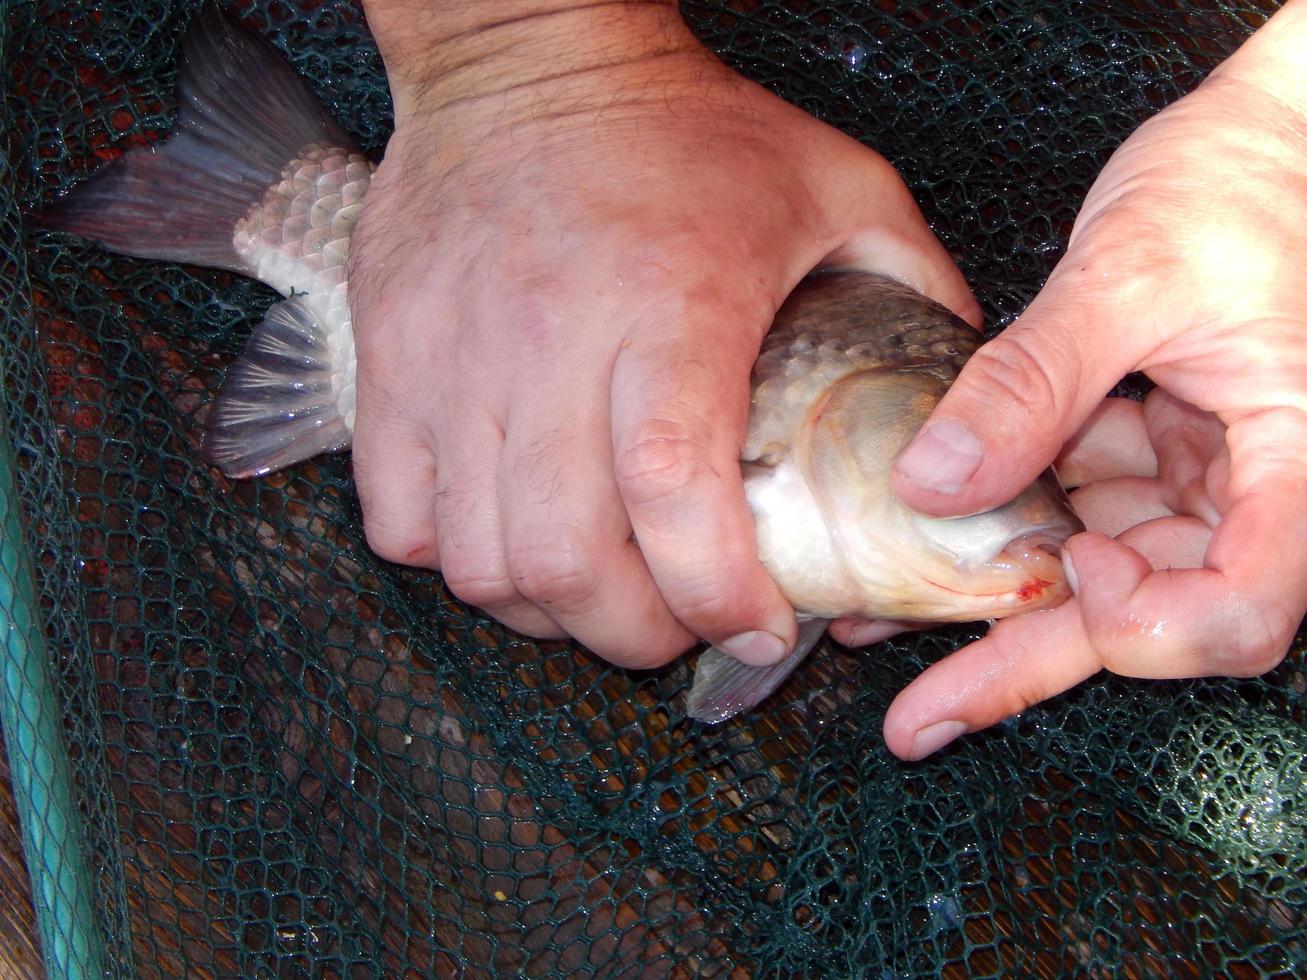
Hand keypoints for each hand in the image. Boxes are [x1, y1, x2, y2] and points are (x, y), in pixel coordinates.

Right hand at [350, 3, 976, 667]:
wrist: (522, 58)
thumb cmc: (679, 128)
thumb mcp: (835, 184)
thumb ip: (914, 287)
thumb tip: (953, 402)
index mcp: (672, 302)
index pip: (673, 488)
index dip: (713, 592)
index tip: (754, 625)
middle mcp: (548, 341)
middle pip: (563, 558)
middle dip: (631, 633)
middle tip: (673, 627)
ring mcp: (452, 359)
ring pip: (478, 560)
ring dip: (546, 608)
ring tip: (595, 587)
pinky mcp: (388, 361)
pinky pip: (396, 518)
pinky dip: (454, 558)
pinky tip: (508, 532)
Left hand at [875, 1, 1306, 759]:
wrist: (1259, 142)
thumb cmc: (1236, 184)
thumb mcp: (1132, 270)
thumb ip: (1036, 379)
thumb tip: (935, 481)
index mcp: (1297, 465)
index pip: (1241, 609)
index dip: (1153, 621)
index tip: (1076, 568)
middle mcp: (1252, 495)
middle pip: (1147, 616)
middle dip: (1023, 660)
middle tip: (921, 716)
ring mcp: (1198, 482)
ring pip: (1095, 576)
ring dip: (988, 603)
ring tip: (882, 632)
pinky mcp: (1149, 458)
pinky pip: (1070, 513)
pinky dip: (994, 531)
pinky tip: (911, 546)